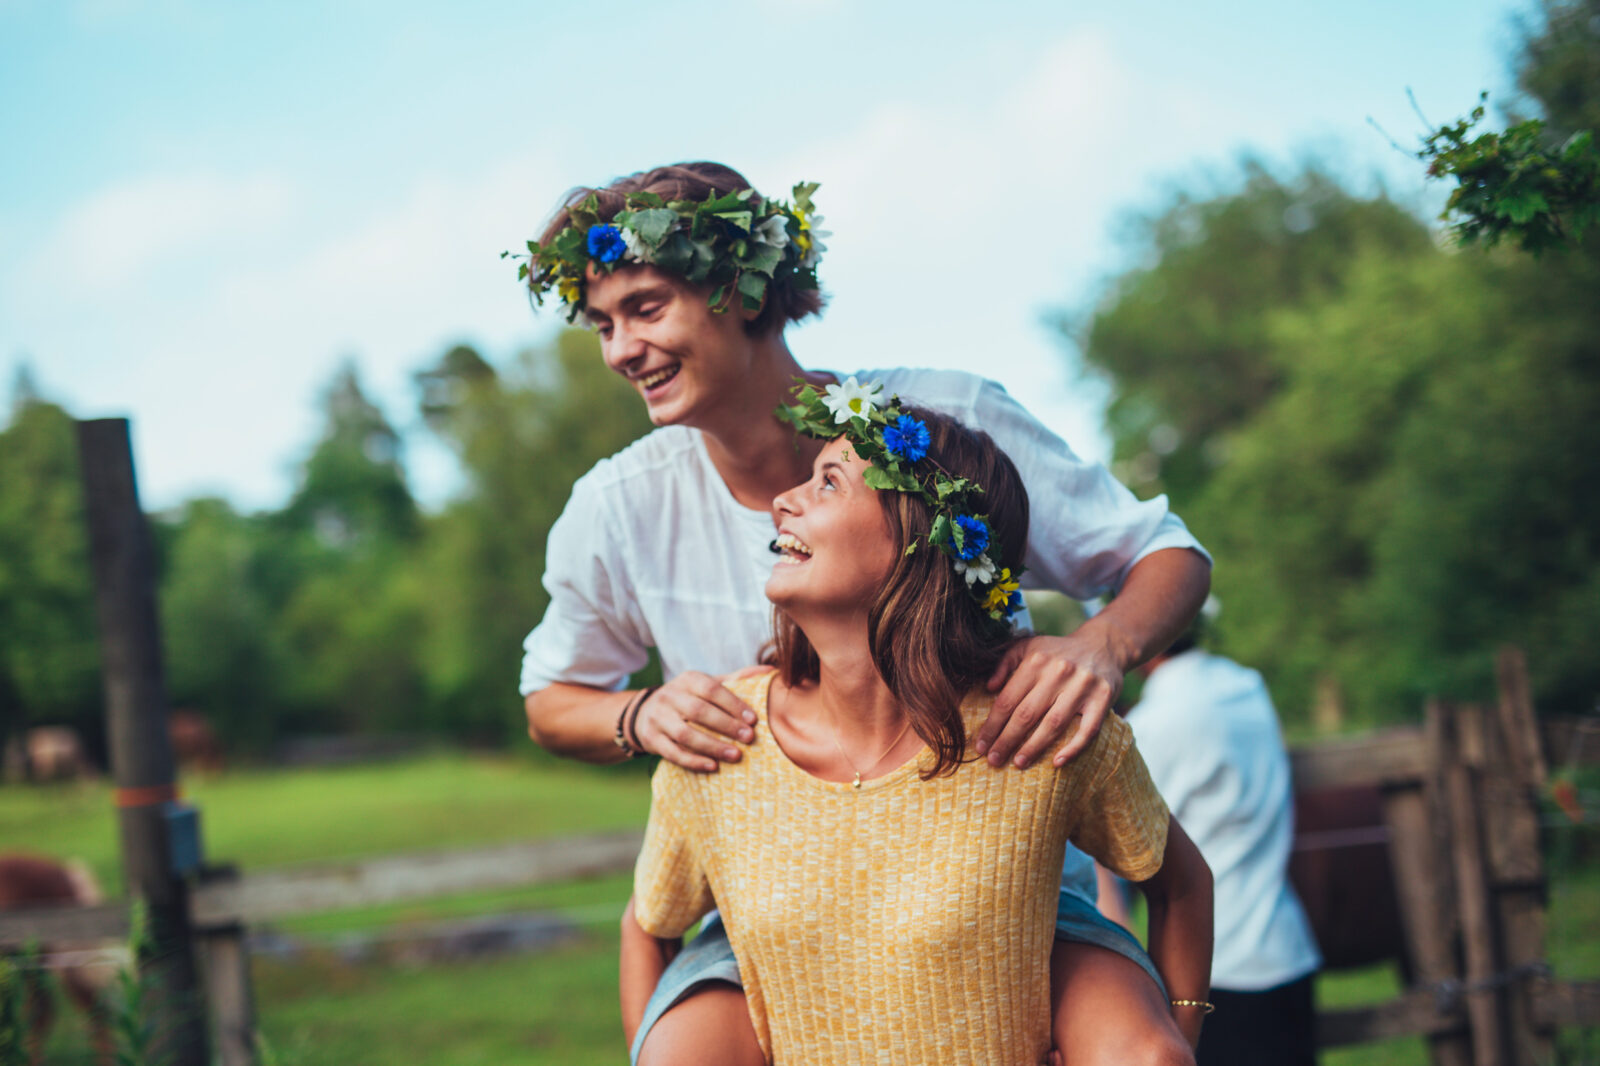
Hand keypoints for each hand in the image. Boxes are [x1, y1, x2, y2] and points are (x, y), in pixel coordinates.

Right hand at [632, 671, 757, 772]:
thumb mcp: (706, 684)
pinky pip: (673, 753)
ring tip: (736, 755)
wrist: (645, 712)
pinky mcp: (651, 739)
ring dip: (713, 746)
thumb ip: (736, 679)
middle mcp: (670, 696)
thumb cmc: (688, 698)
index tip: (753, 719)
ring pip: (686, 734)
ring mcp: (658, 718)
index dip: (733, 704)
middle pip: (699, 711)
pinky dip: (694, 761)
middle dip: (726, 725)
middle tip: (749, 738)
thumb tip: (770, 671)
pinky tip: (712, 767)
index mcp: (687, 680)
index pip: (711, 689)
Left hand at [975, 631, 1122, 768]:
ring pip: (1053, 724)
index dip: (992, 725)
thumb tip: (989, 688)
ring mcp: (1082, 686)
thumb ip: (1004, 663)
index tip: (980, 745)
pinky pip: (1088, 730)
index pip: (1008, 699)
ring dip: (1034, 747)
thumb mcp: (1027, 646)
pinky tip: (1057, 762)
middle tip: (993, 760)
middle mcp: (1058, 672)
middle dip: (1007, 740)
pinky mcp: (1103, 699)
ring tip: (1018, 763)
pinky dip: (1073, 748)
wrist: (1103, 644)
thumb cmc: (1057, 651)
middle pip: (1027, 714)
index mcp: (1036, 660)